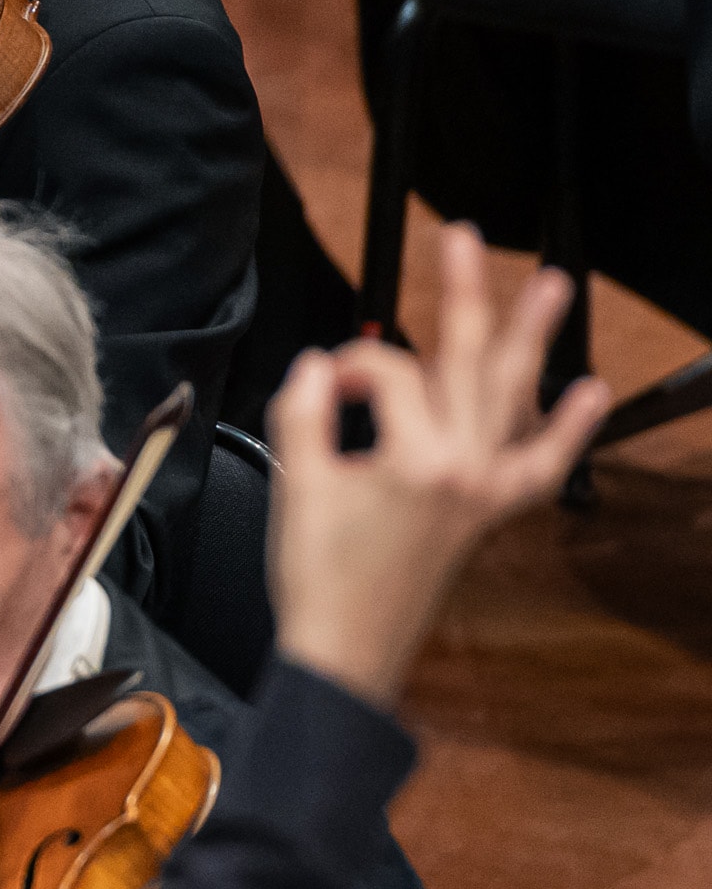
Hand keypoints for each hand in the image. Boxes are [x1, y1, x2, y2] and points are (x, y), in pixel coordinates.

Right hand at [265, 223, 609, 709]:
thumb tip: (318, 369)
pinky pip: (540, 466)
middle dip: (463, 292)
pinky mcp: (487, 512)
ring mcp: (483, 490)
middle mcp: (463, 468)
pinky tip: (591, 396)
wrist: (346, 650)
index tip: (321, 386)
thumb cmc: (319, 579)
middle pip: (467, 360)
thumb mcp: (297, 485)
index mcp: (418, 459)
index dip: (348, 369)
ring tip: (555, 284)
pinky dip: (566, 431)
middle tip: (461, 238)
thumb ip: (305, 413)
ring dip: (535, 340)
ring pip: (513, 397)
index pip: (387, 376)